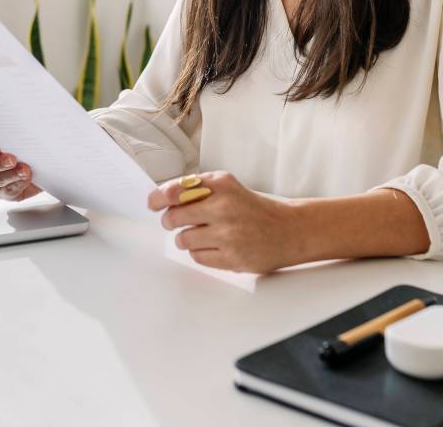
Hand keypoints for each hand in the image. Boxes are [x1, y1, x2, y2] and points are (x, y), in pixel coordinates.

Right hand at [0, 134, 42, 201]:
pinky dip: (18, 184)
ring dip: (11, 175)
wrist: (42, 162)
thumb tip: (22, 119)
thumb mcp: (21, 132)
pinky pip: (8, 191)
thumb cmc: (27, 144)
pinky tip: (27, 178)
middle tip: (12, 159)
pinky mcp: (5, 192)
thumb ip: (15, 128)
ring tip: (25, 170)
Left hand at [148, 171, 306, 273]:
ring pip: (183, 240)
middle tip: (175, 222)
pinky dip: (200, 252)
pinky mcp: (232, 258)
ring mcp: (228, 235)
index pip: (175, 191)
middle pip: (173, 217)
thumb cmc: (253, 208)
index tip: (153, 204)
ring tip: (201, 234)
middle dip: (170, 221)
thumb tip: (161, 198)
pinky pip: (197, 257)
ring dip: (185, 238)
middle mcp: (224, 207)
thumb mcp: (228, 187)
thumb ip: (198, 189)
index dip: (158, 198)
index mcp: (222, 185)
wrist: (289, 230)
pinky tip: (215, 246)